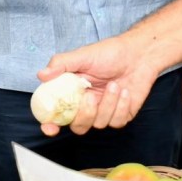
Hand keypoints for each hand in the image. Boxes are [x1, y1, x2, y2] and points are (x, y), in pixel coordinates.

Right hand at [38, 35, 161, 135]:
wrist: (139, 54)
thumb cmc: (110, 53)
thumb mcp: (83, 55)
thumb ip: (61, 64)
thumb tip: (41, 75)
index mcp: (71, 92)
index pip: (56, 113)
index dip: (50, 124)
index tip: (50, 127)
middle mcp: (86, 105)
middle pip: (77, 126)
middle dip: (84, 114)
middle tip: (91, 96)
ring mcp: (103, 111)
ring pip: (99, 124)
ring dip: (107, 104)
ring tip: (114, 85)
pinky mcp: (120, 115)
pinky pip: (117, 122)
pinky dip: (121, 106)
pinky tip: (125, 91)